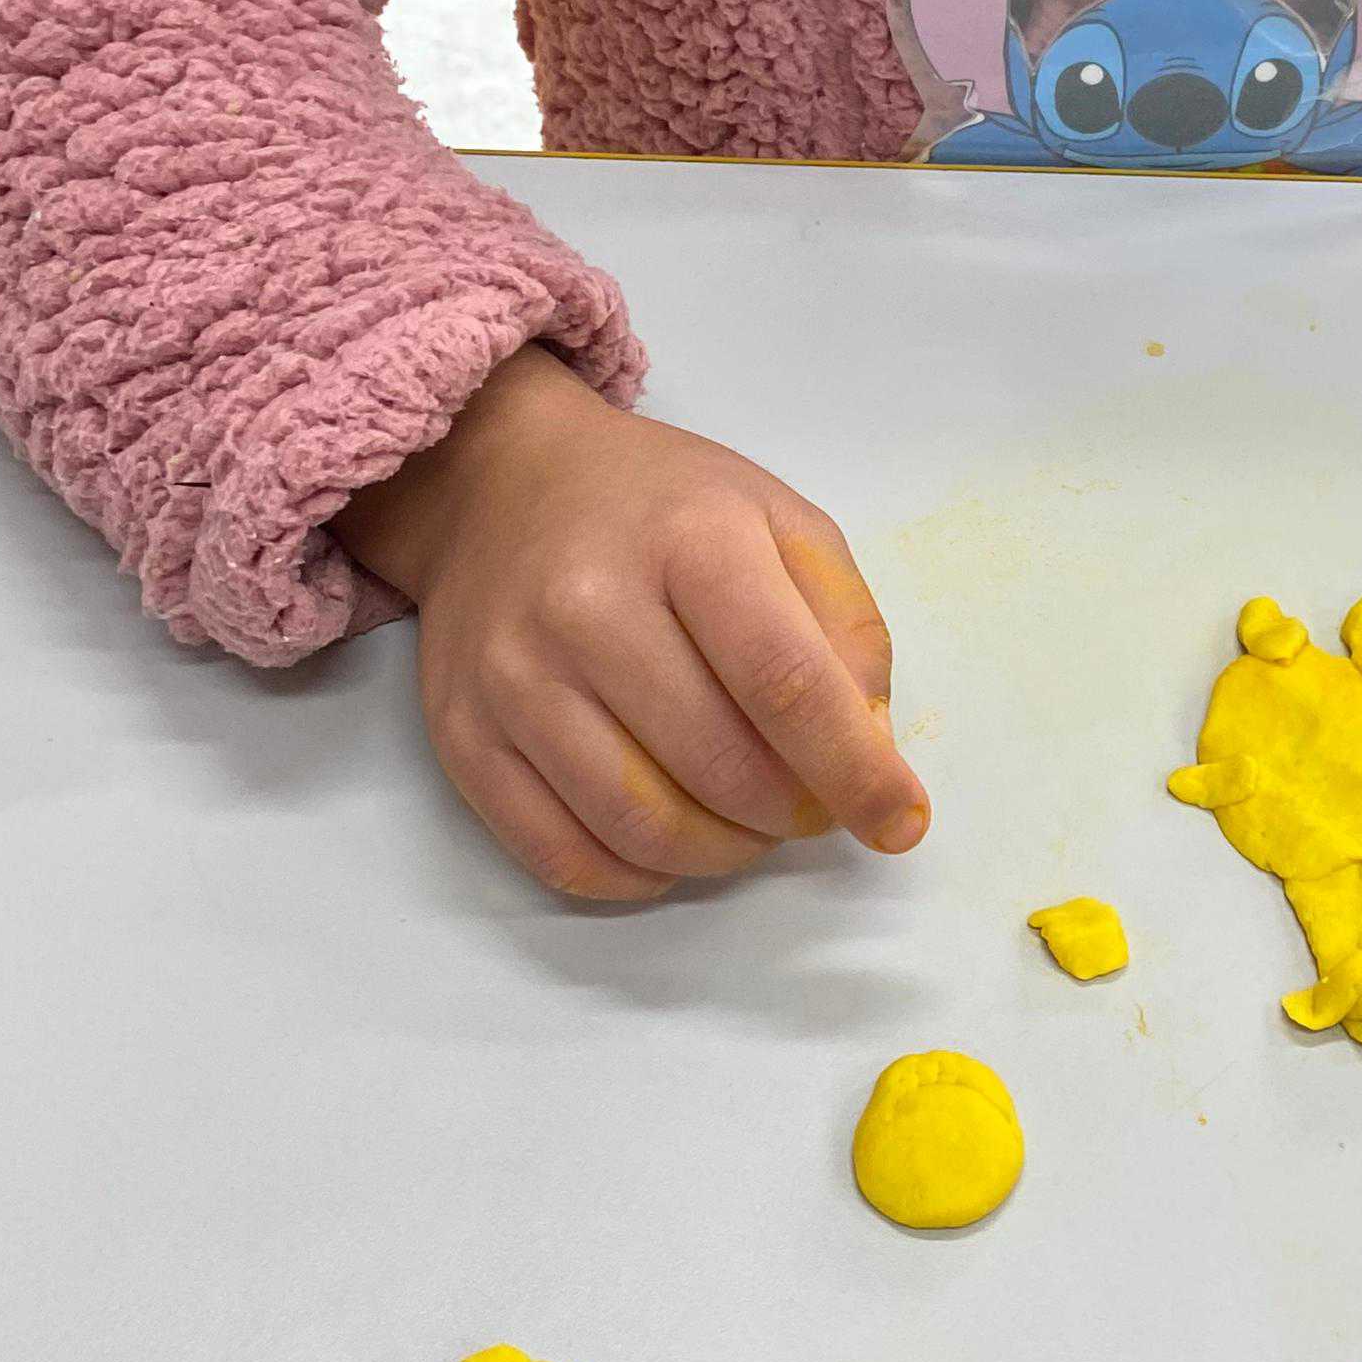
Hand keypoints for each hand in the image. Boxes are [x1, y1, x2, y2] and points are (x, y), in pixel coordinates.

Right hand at [336, 346, 930, 897]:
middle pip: (719, 766)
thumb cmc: (660, 509)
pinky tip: (670, 845)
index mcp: (688, 538)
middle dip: (790, 813)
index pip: (785, 682)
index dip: (853, 770)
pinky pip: (562, 855)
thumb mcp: (779, 521)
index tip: (899, 822)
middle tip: (807, 805)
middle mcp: (587, 605)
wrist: (499, 484)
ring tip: (746, 826)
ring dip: (722, 854)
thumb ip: (845, 626)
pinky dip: (638, 877)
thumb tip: (868, 749)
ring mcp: (513, 676)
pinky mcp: (462, 736)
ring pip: (643, 826)